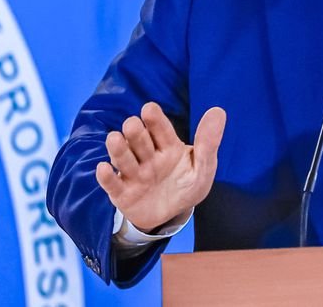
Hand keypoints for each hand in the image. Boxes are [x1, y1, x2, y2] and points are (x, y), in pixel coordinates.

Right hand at [95, 102, 226, 232]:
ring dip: (118, 149)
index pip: (161, 129)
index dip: (154, 119)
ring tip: (114, 139)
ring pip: (123, 158)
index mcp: (168, 146)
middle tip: (132, 125)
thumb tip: (218, 110)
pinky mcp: (121, 193)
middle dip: (135, 132)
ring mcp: (133, 173)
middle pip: (139, 140)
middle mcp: (148, 156)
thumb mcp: (203, 167)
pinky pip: (111, 184)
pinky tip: (103, 168)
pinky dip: (106, 177)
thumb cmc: (186, 185)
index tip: (149, 108)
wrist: (171, 215)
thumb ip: (208, 142)